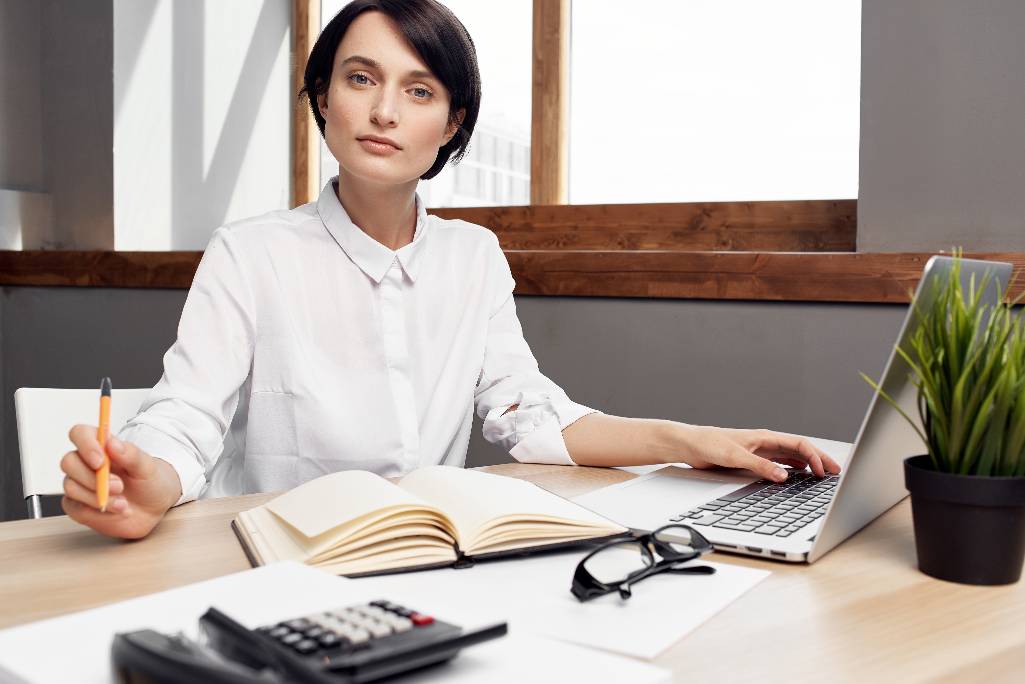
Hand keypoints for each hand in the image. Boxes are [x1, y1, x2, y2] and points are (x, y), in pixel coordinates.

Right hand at [60, 425, 181, 538]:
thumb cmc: (149, 482)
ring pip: (71, 487)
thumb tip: (111, 442)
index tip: (100, 461)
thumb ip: (131, 454)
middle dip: (93, 478)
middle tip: (119, 487)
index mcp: (102, 446)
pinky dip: (96, 513)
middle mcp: (86, 463)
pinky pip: (75, 509)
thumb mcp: (148, 467)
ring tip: (123, 503)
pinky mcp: (78, 506)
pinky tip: (115, 511)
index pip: (80, 434)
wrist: (154, 508)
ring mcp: (80, 485)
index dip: (85, 445)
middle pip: (69, 462)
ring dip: (97, 497)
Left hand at [676, 426, 841, 481]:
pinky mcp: (753, 459)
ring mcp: (761, 451)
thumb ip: (760, 466)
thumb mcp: (735, 456)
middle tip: (836, 472)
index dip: (815, 457)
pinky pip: (780, 463)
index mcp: (765, 437)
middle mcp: (766, 443)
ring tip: (822, 476)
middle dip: (819, 460)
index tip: (824, 471)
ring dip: (808, 465)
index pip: (799, 445)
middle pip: (800, 450)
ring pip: (792, 457)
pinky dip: (793, 469)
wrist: (690, 444)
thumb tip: (783, 476)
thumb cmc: (709, 444)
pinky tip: (798, 476)